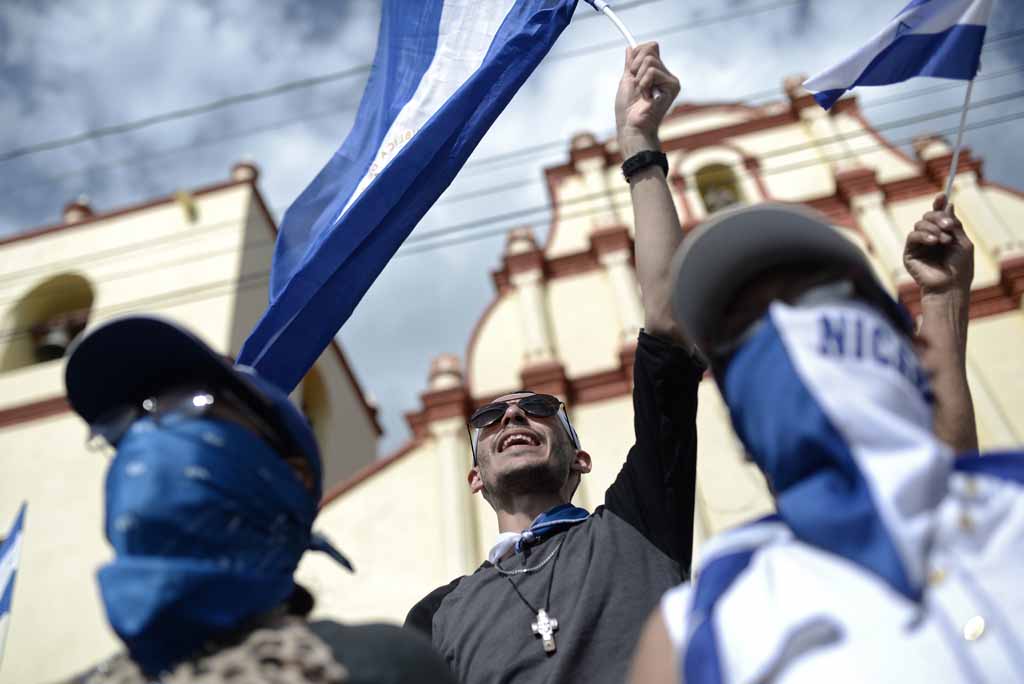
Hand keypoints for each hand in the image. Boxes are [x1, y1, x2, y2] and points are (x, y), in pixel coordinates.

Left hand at [615, 42, 679, 158]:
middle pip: (651, 49)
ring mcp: (670, 80)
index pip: (650, 47)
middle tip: (636, 84)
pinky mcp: (673, 85)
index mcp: (656, 72)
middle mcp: (665, 74)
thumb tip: (630, 47)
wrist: (631, 125)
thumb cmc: (627, 109)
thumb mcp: (627, 80)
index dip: (637, 53)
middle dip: (635, 66)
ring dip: (639, 78)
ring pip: (650, 61)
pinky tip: (648, 98)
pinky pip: (653, 72)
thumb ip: (630, 64)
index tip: (631, 70)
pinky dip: (644, 84)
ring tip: (643, 93)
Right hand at [904, 195, 973, 296]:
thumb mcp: (962, 242)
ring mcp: (919, 246)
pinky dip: (924, 235)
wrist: (950, 286)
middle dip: (938, 217)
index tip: (942, 195)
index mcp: (943, 235)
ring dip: (933, 228)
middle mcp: (930, 238)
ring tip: (944, 240)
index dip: (939, 205)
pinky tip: (934, 242)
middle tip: (949, 226)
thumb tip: (948, 204)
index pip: (938, 216)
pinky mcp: (909, 253)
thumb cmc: (960, 268)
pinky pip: (913, 236)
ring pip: (920, 224)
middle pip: (928, 216)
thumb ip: (955, 224)